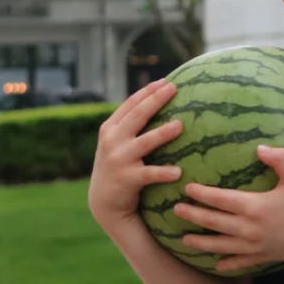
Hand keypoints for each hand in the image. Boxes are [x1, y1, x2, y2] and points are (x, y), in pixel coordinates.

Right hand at [88, 79, 184, 236]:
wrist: (104, 202)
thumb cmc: (119, 167)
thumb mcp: (117, 143)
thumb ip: (130, 126)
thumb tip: (157, 102)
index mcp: (111, 129)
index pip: (130, 104)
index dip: (147, 92)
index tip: (165, 81)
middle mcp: (112, 140)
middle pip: (137, 116)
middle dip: (155, 100)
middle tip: (174, 89)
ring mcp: (118, 159)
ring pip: (144, 142)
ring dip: (162, 133)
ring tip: (179, 125)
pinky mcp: (126, 179)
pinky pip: (148, 174)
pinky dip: (163, 172)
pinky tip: (177, 172)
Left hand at [175, 145, 283, 272]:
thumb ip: (279, 158)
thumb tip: (259, 147)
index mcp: (255, 206)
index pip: (220, 199)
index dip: (201, 194)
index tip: (187, 188)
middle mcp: (250, 228)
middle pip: (214, 222)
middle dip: (193, 216)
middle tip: (176, 210)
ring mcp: (255, 246)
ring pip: (221, 245)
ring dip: (201, 242)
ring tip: (185, 239)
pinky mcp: (263, 257)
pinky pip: (240, 262)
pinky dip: (227, 263)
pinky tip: (217, 263)